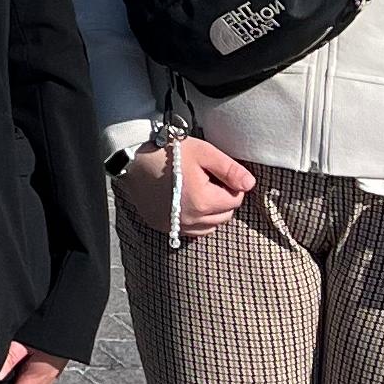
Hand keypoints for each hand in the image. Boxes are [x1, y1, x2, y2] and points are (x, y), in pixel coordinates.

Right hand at [118, 136, 255, 233]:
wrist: (133, 158)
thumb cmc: (169, 152)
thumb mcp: (204, 153)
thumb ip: (230, 169)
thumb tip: (250, 184)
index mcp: (203, 202)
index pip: (235, 200)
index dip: (231, 184)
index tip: (218, 172)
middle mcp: (190, 220)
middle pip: (224, 215)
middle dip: (222, 199)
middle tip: (208, 179)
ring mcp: (175, 225)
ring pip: (209, 226)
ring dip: (210, 212)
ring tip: (198, 190)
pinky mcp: (163, 226)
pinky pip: (189, 230)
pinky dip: (194, 219)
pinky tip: (185, 201)